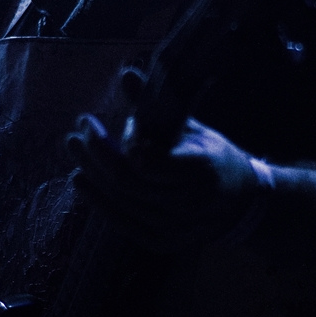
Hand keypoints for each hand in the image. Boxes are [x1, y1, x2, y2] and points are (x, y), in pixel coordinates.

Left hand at [67, 113, 269, 252]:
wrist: (240, 204)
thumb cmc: (213, 157)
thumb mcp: (192, 127)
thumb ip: (156, 105)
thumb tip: (126, 74)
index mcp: (202, 170)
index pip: (147, 161)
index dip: (116, 143)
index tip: (93, 121)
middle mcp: (190, 205)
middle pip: (128, 183)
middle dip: (95, 156)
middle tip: (76, 133)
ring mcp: (176, 229)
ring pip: (122, 203)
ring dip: (92, 175)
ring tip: (74, 151)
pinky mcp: (163, 242)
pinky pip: (122, 223)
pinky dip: (98, 201)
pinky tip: (82, 180)